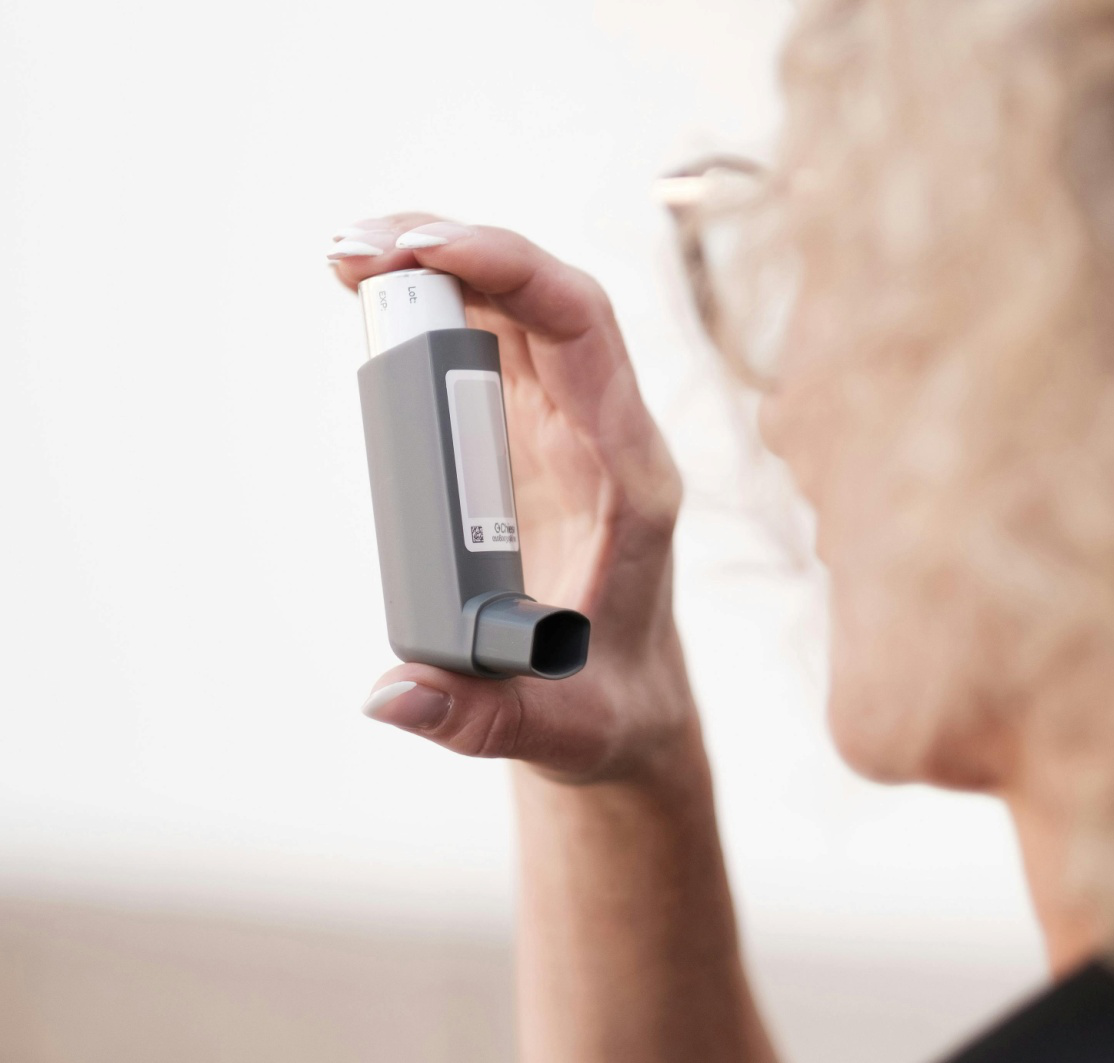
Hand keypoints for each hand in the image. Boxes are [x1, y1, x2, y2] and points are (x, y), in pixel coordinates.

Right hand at [331, 216, 693, 782]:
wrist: (626, 703)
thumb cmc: (607, 707)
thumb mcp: (557, 728)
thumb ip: (478, 720)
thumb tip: (387, 696)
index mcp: (632, 478)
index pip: (586, 334)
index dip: (513, 272)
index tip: (425, 252)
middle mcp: (607, 434)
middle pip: (548, 298)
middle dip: (458, 250)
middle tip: (352, 250)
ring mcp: (571, 430)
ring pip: (516, 309)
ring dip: (439, 265)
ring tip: (348, 262)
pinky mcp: (532, 441)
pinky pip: (490, 347)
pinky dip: (435, 309)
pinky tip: (374, 299)